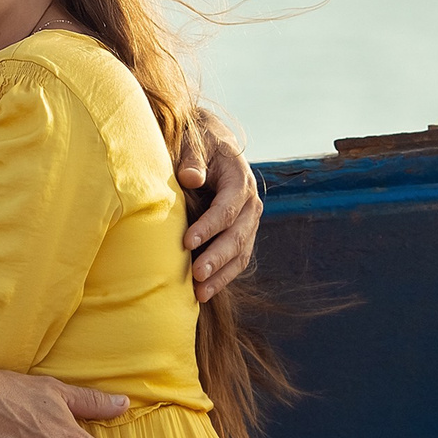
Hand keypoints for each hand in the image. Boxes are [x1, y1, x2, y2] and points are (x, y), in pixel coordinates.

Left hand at [177, 118, 261, 299]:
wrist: (213, 144)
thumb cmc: (198, 143)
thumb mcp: (195, 143)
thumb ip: (192, 159)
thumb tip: (191, 178)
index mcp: (240, 180)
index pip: (227, 207)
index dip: (209, 226)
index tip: (186, 242)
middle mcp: (250, 203)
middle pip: (238, 235)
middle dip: (217, 258)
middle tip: (196, 277)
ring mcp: (248, 221)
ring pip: (241, 253)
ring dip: (222, 275)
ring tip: (200, 294)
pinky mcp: (242, 233)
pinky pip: (237, 258)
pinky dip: (223, 276)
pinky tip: (204, 291)